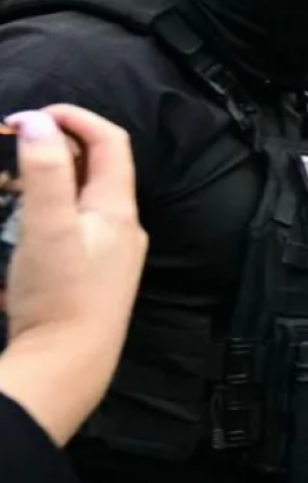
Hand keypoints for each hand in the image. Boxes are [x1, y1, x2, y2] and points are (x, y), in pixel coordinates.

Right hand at [0, 105, 146, 445]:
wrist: (67, 367)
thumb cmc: (60, 297)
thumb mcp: (47, 227)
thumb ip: (45, 172)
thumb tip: (38, 120)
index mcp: (119, 210)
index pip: (110, 142)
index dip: (75, 118)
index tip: (29, 115)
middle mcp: (121, 229)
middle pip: (93, 170)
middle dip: (50, 150)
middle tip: (5, 148)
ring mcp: (107, 256)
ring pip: (75, 201)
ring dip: (41, 183)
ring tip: (4, 186)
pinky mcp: (87, 279)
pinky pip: (65, 231)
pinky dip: (39, 215)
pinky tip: (13, 228)